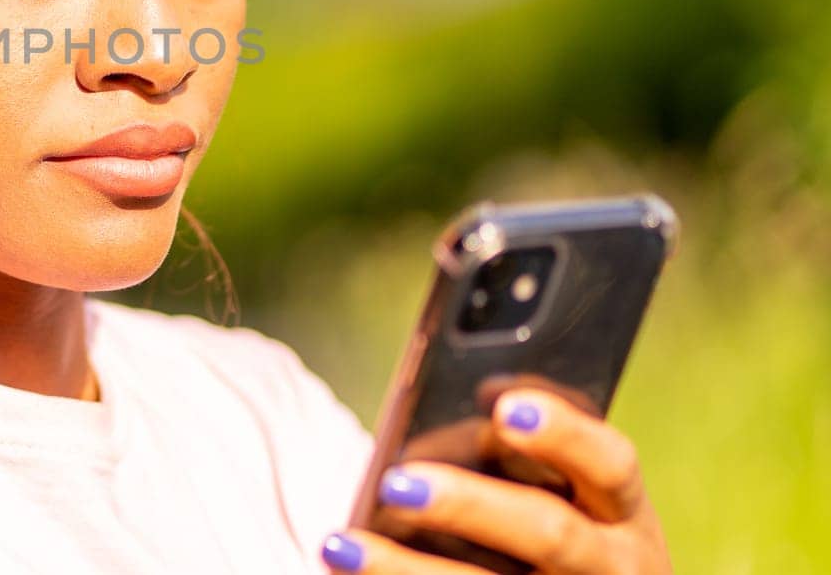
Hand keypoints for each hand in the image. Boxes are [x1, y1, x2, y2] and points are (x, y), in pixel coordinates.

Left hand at [318, 387, 671, 573]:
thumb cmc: (565, 527)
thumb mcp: (570, 493)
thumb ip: (522, 452)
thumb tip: (460, 403)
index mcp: (622, 509)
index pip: (609, 463)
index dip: (563, 434)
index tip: (503, 408)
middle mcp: (614, 565)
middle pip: (548, 533)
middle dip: (469, 505)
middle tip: (396, 482)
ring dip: (407, 570)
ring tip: (340, 545)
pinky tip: (346, 573)